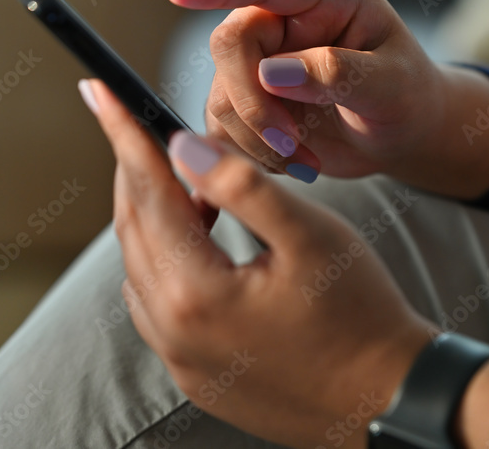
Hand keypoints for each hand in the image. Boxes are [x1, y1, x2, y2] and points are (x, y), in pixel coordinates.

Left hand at [81, 78, 433, 448]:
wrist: (388, 398)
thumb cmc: (362, 314)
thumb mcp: (311, 237)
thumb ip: (243, 187)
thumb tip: (181, 146)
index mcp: (196, 294)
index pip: (147, 194)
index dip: (124, 135)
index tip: (100, 90)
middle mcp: (173, 334)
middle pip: (135, 231)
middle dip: (136, 171)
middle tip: (138, 124)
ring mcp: (181, 361)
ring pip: (143, 269)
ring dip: (154, 216)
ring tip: (185, 179)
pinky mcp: (197, 375)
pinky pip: (159, 305)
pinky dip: (168, 259)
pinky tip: (202, 240)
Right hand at [164, 0, 446, 181]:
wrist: (403, 133)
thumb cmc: (408, 96)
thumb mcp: (393, 85)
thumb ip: (340, 72)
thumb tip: (273, 72)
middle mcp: (285, 20)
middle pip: (231, 43)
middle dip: (253, 102)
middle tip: (290, 144)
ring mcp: (262, 59)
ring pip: (223, 93)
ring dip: (258, 138)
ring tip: (307, 160)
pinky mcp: (248, 101)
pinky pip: (224, 128)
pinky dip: (254, 155)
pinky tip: (296, 165)